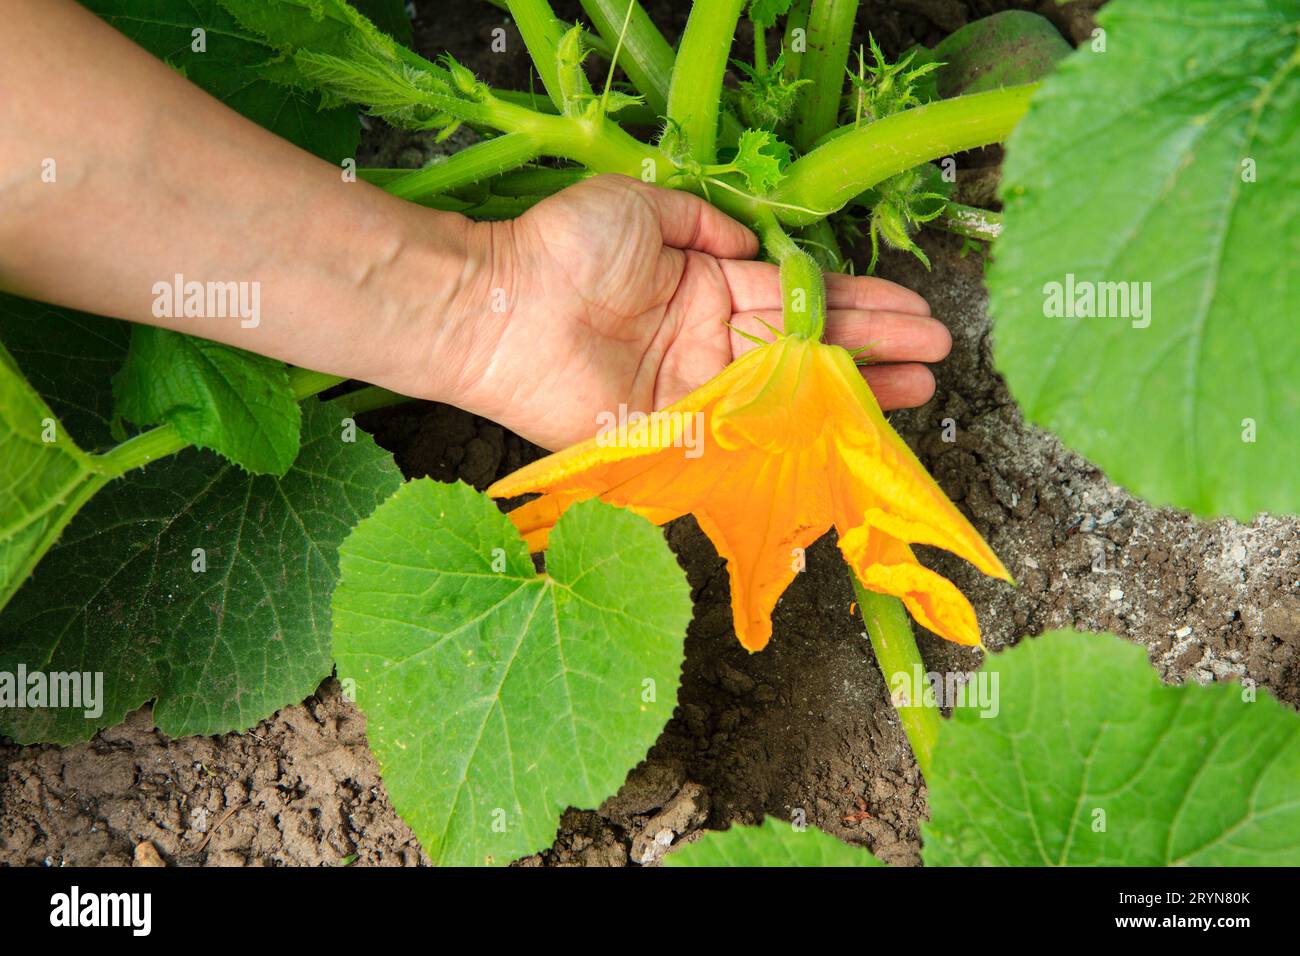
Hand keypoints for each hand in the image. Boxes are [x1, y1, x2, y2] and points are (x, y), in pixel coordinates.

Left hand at [435, 174, 951, 449]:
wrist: (504, 305)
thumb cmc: (564, 248)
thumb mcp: (642, 208)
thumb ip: (702, 224)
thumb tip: (748, 244)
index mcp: (706, 286)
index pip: (797, 298)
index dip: (855, 303)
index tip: (910, 308)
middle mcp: (708, 340)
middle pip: (806, 347)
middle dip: (873, 346)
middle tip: (936, 351)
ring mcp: (695, 388)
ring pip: (788, 391)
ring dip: (853, 388)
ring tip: (918, 385)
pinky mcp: (673, 429)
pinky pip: (743, 431)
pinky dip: (794, 430)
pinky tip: (847, 427)